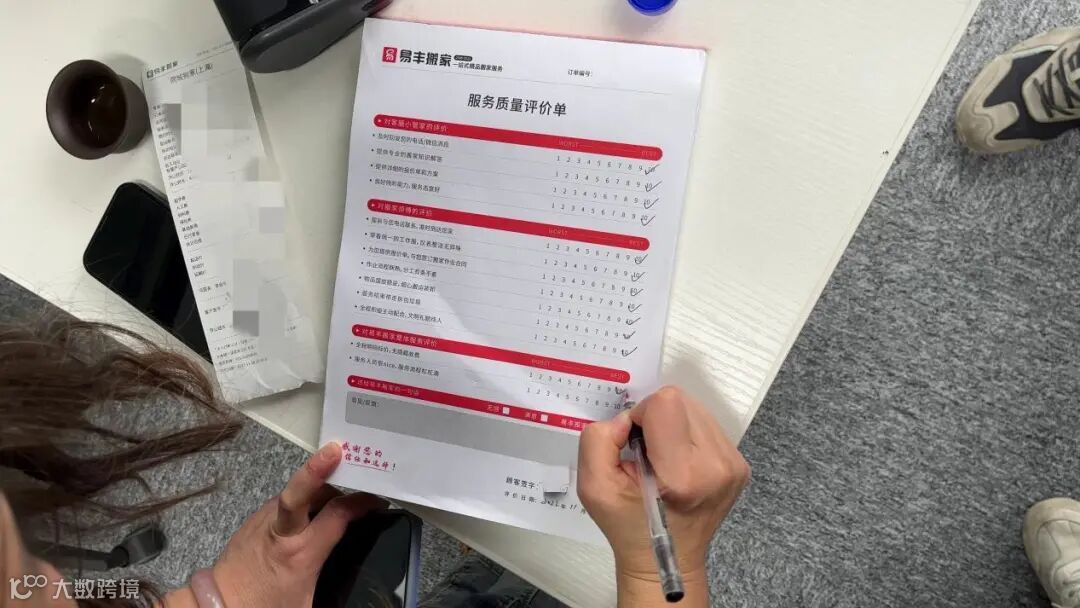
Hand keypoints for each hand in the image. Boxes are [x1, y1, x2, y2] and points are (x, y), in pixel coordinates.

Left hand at [211, 443, 383, 607]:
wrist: (218, 607)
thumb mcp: (308, 604)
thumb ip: (333, 582)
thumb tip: (355, 580)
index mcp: (299, 553)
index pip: (337, 514)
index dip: (361, 503)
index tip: (377, 501)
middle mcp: (281, 531)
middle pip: (303, 488)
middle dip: (320, 467)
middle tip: (343, 451)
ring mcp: (263, 522)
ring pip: (295, 493)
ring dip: (317, 487)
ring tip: (339, 490)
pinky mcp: (252, 522)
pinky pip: (283, 504)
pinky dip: (302, 501)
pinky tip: (313, 510)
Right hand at [577, 387, 749, 593]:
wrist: (665, 561)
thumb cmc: (629, 527)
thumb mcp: (593, 487)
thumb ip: (598, 440)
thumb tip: (626, 419)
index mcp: (683, 475)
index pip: (665, 403)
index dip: (640, 416)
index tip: (634, 445)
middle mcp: (717, 466)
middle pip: (682, 401)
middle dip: (656, 419)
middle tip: (646, 454)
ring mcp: (733, 465)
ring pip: (696, 409)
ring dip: (673, 426)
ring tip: (663, 460)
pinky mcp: (740, 465)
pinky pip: (708, 425)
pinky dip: (687, 436)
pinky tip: (679, 463)